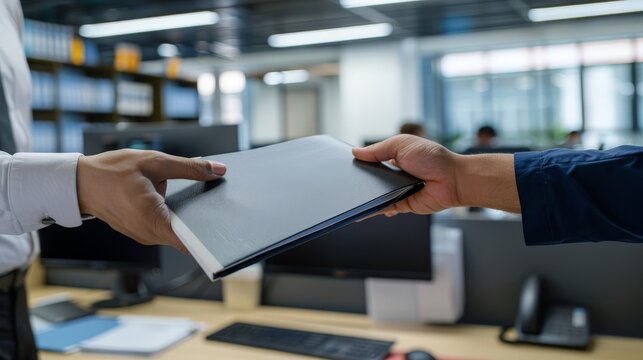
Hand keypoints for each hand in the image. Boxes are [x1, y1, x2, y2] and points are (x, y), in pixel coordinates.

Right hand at [76, 149, 225, 251]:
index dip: (210, 236)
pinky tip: (183, 203)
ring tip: (205, 202)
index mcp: (152, 219)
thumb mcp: (155, 162)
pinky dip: (175, 219)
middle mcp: (148, 234)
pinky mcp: (140, 232)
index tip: (227, 228)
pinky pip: (164, 230)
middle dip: (204, 224)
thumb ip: (190, 168)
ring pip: (175, 234)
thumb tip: (219, 170)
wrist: (80, 182)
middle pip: (186, 237)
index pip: (190, 240)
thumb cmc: (113, 170)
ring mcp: (143, 236)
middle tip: (223, 207)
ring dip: (189, 221)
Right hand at [352, 134, 519, 216]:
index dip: (360, 163)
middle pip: (371, 180)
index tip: (344, 166)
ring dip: (364, 196)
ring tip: (346, 198)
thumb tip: (355, 152)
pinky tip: (360, 210)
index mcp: (394, 158)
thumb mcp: (402, 145)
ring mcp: (397, 191)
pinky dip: (372, 209)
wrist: (453, 179)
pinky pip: (383, 208)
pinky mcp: (402, 206)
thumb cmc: (432, 158)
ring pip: (375, 195)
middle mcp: (394, 176)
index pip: (372, 161)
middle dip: (359, 181)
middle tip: (343, 183)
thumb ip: (378, 150)